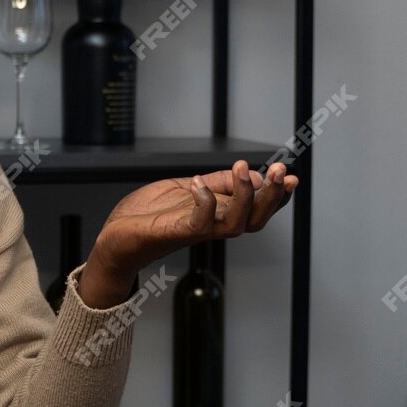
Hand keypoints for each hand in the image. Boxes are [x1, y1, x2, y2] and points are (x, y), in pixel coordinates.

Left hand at [76, 160, 298, 305]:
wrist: (115, 237)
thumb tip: (249, 173)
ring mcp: (195, 231)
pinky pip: (199, 224)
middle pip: (256, 220)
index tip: (290, 176)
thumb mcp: (187, 189)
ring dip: (246, 197)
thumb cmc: (148, 216)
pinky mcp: (175, 233)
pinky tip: (199, 184)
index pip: (257, 209)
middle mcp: (212, 226)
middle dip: (272, 196)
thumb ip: (217, 183)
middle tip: (278, 171)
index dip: (277, 196)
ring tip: (244, 169)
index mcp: (218, 215)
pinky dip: (205, 203)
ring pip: (236, 224)